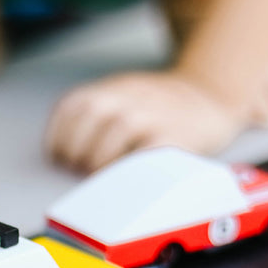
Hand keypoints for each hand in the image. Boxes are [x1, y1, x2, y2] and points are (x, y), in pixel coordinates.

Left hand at [45, 70, 242, 172]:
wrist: (209, 96)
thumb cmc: (156, 108)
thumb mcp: (121, 95)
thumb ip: (93, 113)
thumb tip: (59, 154)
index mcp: (109, 88)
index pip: (69, 109)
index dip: (58, 137)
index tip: (58, 158)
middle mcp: (127, 97)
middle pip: (86, 121)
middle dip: (76, 151)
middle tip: (80, 170)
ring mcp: (151, 114)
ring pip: (113, 136)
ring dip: (99, 162)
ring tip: (100, 176)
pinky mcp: (173, 136)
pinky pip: (145, 153)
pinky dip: (130, 168)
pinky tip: (125, 178)